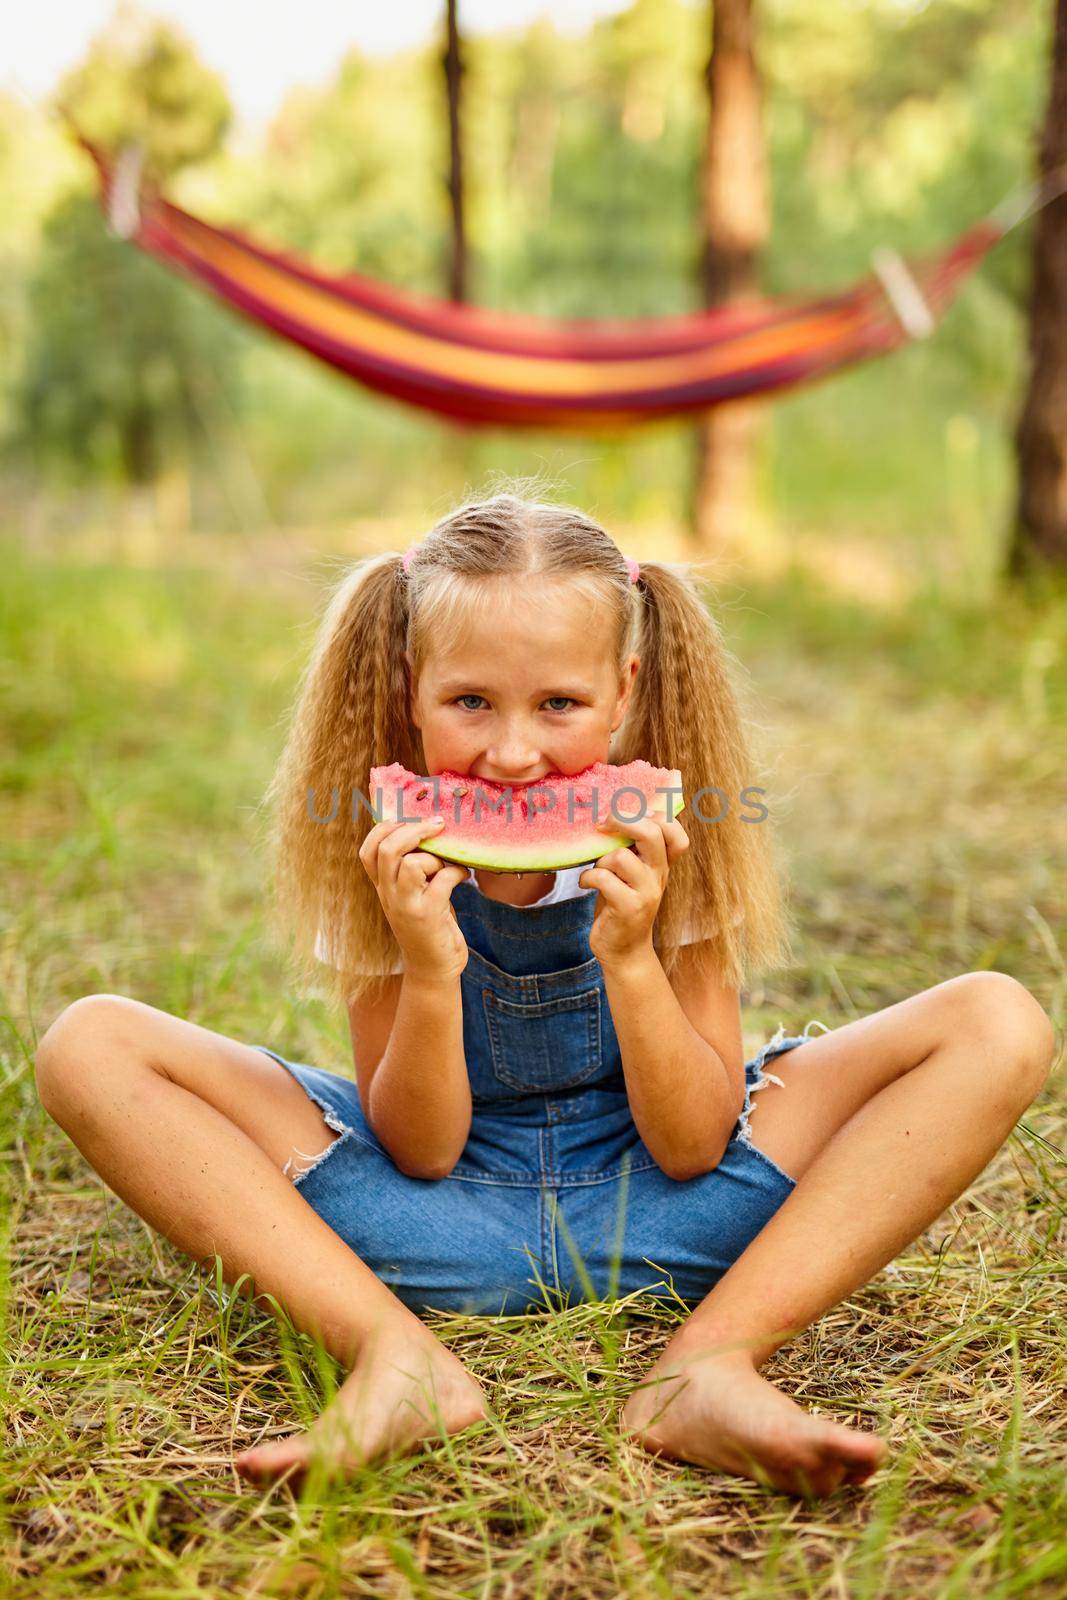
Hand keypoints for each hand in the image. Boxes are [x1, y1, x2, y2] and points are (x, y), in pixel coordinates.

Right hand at [358, 812, 469, 982]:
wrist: (433, 969)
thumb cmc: (429, 926)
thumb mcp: (413, 895)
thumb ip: (412, 870)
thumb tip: (430, 832)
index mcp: (383, 887)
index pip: (367, 850)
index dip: (384, 829)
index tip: (409, 821)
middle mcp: (389, 895)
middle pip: (387, 849)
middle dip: (414, 830)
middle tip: (437, 825)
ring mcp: (407, 906)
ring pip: (411, 863)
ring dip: (435, 856)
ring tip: (447, 864)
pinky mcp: (428, 915)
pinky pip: (442, 880)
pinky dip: (457, 872)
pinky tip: (462, 876)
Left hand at [578, 804, 689, 968]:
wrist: (624, 950)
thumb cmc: (621, 904)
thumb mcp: (632, 874)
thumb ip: (632, 849)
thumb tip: (612, 814)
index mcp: (662, 864)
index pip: (676, 832)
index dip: (656, 817)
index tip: (629, 816)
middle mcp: (659, 876)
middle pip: (652, 833)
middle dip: (623, 820)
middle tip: (603, 824)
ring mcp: (646, 893)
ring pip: (621, 856)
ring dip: (600, 860)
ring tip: (597, 871)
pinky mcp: (628, 908)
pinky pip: (604, 879)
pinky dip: (588, 877)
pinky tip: (587, 884)